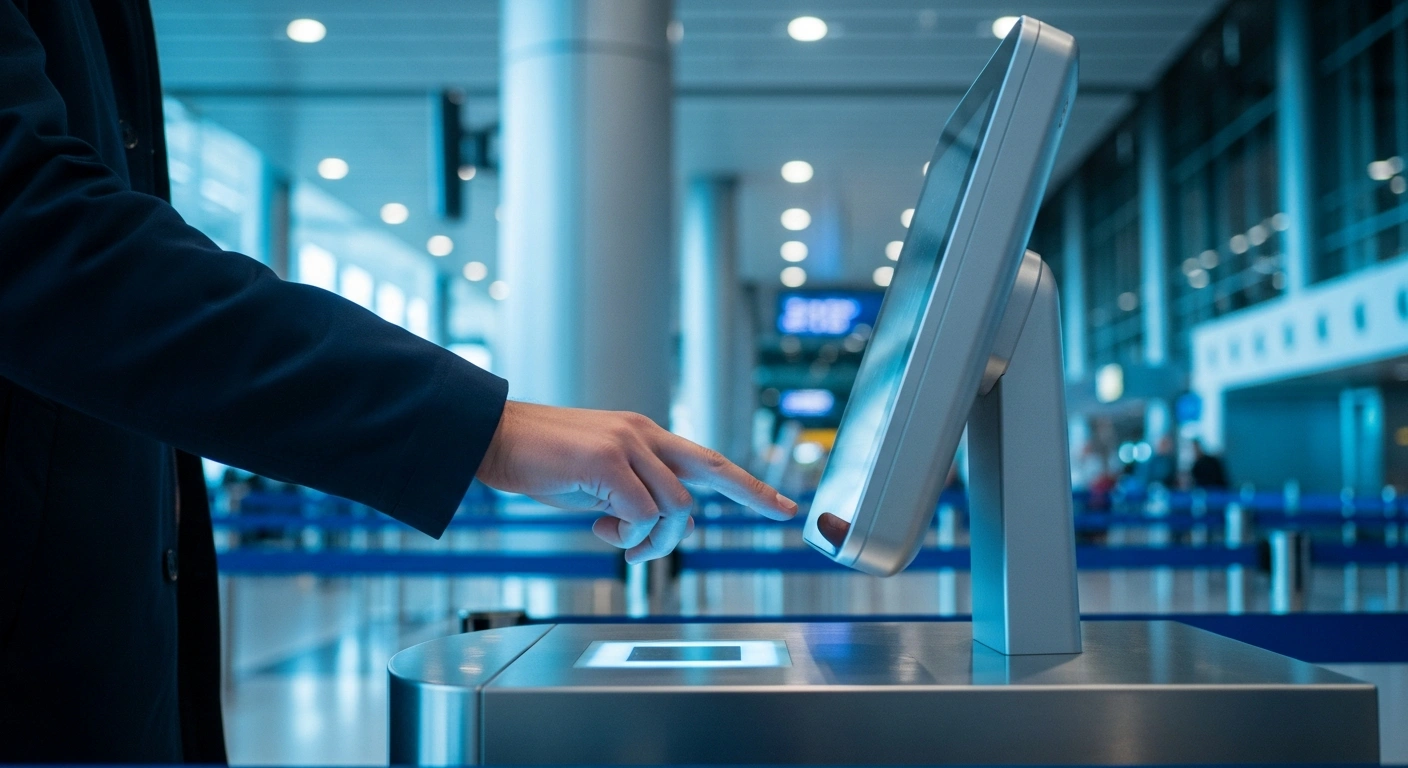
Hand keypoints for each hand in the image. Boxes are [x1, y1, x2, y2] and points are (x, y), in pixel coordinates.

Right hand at [477, 401, 797, 562]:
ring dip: (650, 539)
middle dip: (716, 515)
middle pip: (701, 485)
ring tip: (615, 539)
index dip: (749, 485)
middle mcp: (643, 434)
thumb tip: (661, 529)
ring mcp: (627, 444)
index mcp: (643, 435)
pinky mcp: (608, 460)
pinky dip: (626, 533)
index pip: (707, 460)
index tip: (784, 507)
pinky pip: (641, 513)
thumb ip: (632, 496)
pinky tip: (598, 528)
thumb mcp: (597, 482)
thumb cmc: (539, 461)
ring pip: (674, 508)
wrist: (491, 437)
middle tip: (707, 534)